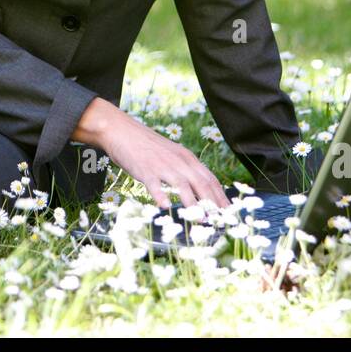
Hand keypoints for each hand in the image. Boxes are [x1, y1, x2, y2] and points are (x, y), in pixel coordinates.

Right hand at [96, 108, 231, 211]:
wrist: (123, 131)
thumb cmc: (147, 146)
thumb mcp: (171, 155)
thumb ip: (184, 169)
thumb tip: (197, 189)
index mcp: (187, 158)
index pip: (210, 178)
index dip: (220, 195)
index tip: (228, 211)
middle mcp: (179, 161)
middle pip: (201, 183)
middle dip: (212, 203)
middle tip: (219, 220)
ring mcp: (162, 165)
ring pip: (182, 185)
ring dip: (193, 204)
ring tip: (200, 219)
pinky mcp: (145, 170)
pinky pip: (155, 184)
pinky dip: (161, 195)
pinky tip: (164, 207)